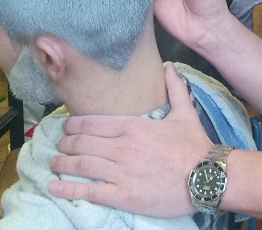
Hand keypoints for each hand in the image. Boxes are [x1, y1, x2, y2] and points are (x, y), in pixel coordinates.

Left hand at [49, 63, 214, 216]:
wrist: (208, 176)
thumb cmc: (195, 146)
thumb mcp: (185, 113)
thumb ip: (174, 88)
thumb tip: (168, 66)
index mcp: (132, 126)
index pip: (91, 122)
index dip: (73, 125)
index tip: (66, 127)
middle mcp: (122, 147)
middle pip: (81, 142)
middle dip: (65, 143)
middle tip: (59, 145)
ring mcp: (121, 172)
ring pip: (81, 164)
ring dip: (62, 163)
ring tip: (54, 164)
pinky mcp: (123, 195)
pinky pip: (89, 191)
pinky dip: (68, 188)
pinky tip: (54, 186)